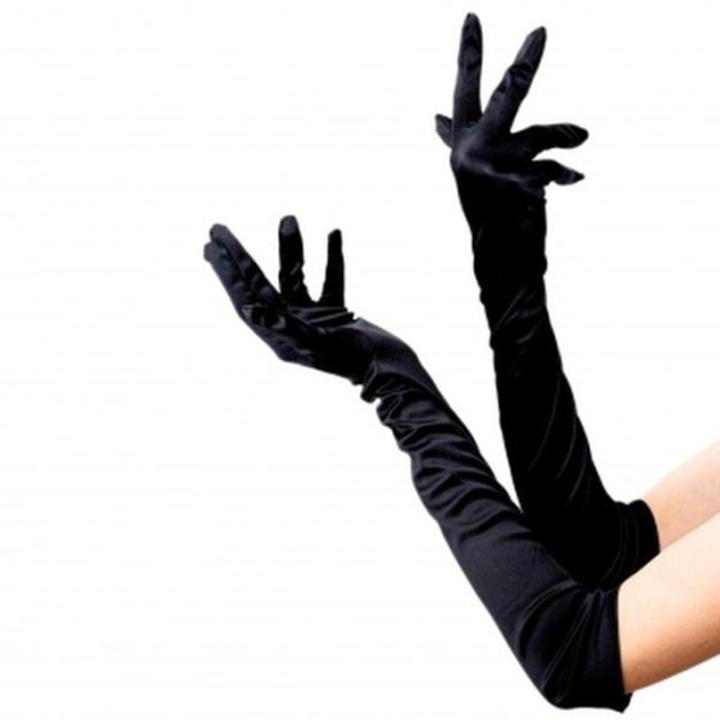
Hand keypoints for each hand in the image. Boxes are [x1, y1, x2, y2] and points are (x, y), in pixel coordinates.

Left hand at [203, 215, 425, 391]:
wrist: (395, 372)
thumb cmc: (357, 362)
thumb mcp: (319, 343)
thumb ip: (285, 327)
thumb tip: (247, 310)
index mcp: (281, 337)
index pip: (246, 298)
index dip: (227, 273)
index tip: (210, 245)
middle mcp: (293, 326)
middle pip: (259, 285)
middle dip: (240, 256)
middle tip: (217, 228)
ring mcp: (315, 320)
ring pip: (295, 278)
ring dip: (291, 249)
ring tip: (288, 217)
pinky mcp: (338, 314)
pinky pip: (331, 281)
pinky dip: (332, 259)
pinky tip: (333, 233)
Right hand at [435, 14, 587, 225]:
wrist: (496, 254)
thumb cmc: (487, 207)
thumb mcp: (466, 169)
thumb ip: (453, 139)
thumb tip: (433, 118)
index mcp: (463, 142)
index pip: (464, 89)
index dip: (469, 52)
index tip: (473, 17)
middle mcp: (475, 151)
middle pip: (504, 97)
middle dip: (525, 66)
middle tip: (541, 32)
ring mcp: (496, 169)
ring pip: (540, 133)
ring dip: (564, 133)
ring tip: (580, 135)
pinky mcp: (516, 188)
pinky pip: (552, 169)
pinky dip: (566, 173)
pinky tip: (575, 178)